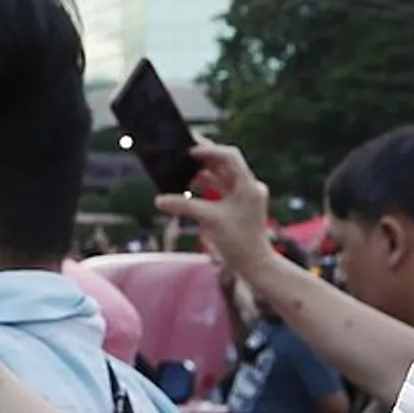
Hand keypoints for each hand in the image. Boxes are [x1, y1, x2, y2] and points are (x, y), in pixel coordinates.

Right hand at [153, 141, 271, 274]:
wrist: (254, 264)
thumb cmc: (238, 242)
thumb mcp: (209, 220)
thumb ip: (184, 206)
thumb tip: (159, 200)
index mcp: (248, 185)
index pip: (230, 157)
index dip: (210, 151)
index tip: (190, 151)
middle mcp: (249, 186)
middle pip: (225, 163)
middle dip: (205, 157)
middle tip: (184, 148)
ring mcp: (244, 195)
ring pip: (222, 175)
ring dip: (204, 170)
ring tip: (184, 164)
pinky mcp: (239, 204)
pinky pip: (221, 187)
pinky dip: (207, 184)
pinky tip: (191, 182)